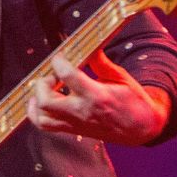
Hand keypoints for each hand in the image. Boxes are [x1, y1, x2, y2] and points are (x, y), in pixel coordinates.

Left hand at [27, 50, 168, 145]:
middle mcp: (82, 112)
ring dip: (37, 99)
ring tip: (47, 89)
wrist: (141, 128)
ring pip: (41, 116)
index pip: (67, 75)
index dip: (58, 61)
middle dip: (43, 83)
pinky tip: (40, 103)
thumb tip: (89, 46)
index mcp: (96, 95)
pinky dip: (36, 114)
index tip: (60, 56)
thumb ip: (100, 62)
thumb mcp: (120, 77)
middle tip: (53, 75)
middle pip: (46, 100)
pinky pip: (45, 126)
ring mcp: (76, 123)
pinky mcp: (73, 130)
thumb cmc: (133, 100)